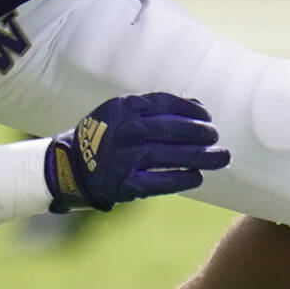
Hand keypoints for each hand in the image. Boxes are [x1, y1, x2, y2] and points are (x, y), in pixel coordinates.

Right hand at [45, 92, 228, 212]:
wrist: (68, 167)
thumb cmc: (103, 137)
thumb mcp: (120, 113)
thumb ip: (153, 108)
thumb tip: (196, 105)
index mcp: (123, 108)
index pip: (165, 103)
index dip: (191, 109)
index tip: (206, 115)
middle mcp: (124, 131)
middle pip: (172, 130)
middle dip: (200, 133)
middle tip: (216, 136)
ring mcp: (124, 158)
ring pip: (170, 155)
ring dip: (201, 156)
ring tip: (221, 157)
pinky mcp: (124, 184)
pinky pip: (159, 181)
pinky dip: (181, 179)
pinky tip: (197, 177)